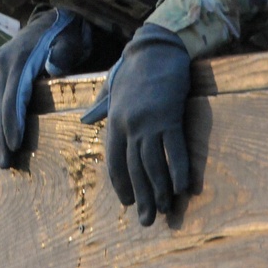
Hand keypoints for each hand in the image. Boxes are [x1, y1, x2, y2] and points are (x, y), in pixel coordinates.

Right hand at [0, 9, 91, 167]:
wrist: (51, 18)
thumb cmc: (67, 34)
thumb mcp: (70, 39)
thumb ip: (63, 52)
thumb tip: (53, 66)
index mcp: (18, 58)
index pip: (12, 98)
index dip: (12, 124)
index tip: (14, 147)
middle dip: (0, 138)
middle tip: (4, 164)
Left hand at [101, 24, 191, 225]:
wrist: (156, 46)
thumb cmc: (135, 67)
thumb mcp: (112, 87)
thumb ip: (100, 106)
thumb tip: (84, 120)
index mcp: (114, 121)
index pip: (114, 161)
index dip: (122, 184)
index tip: (128, 203)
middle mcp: (128, 125)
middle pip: (134, 168)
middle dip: (141, 197)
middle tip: (146, 221)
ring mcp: (149, 122)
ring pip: (153, 164)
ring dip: (159, 190)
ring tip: (164, 210)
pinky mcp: (169, 116)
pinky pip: (174, 150)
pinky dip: (178, 171)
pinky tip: (182, 189)